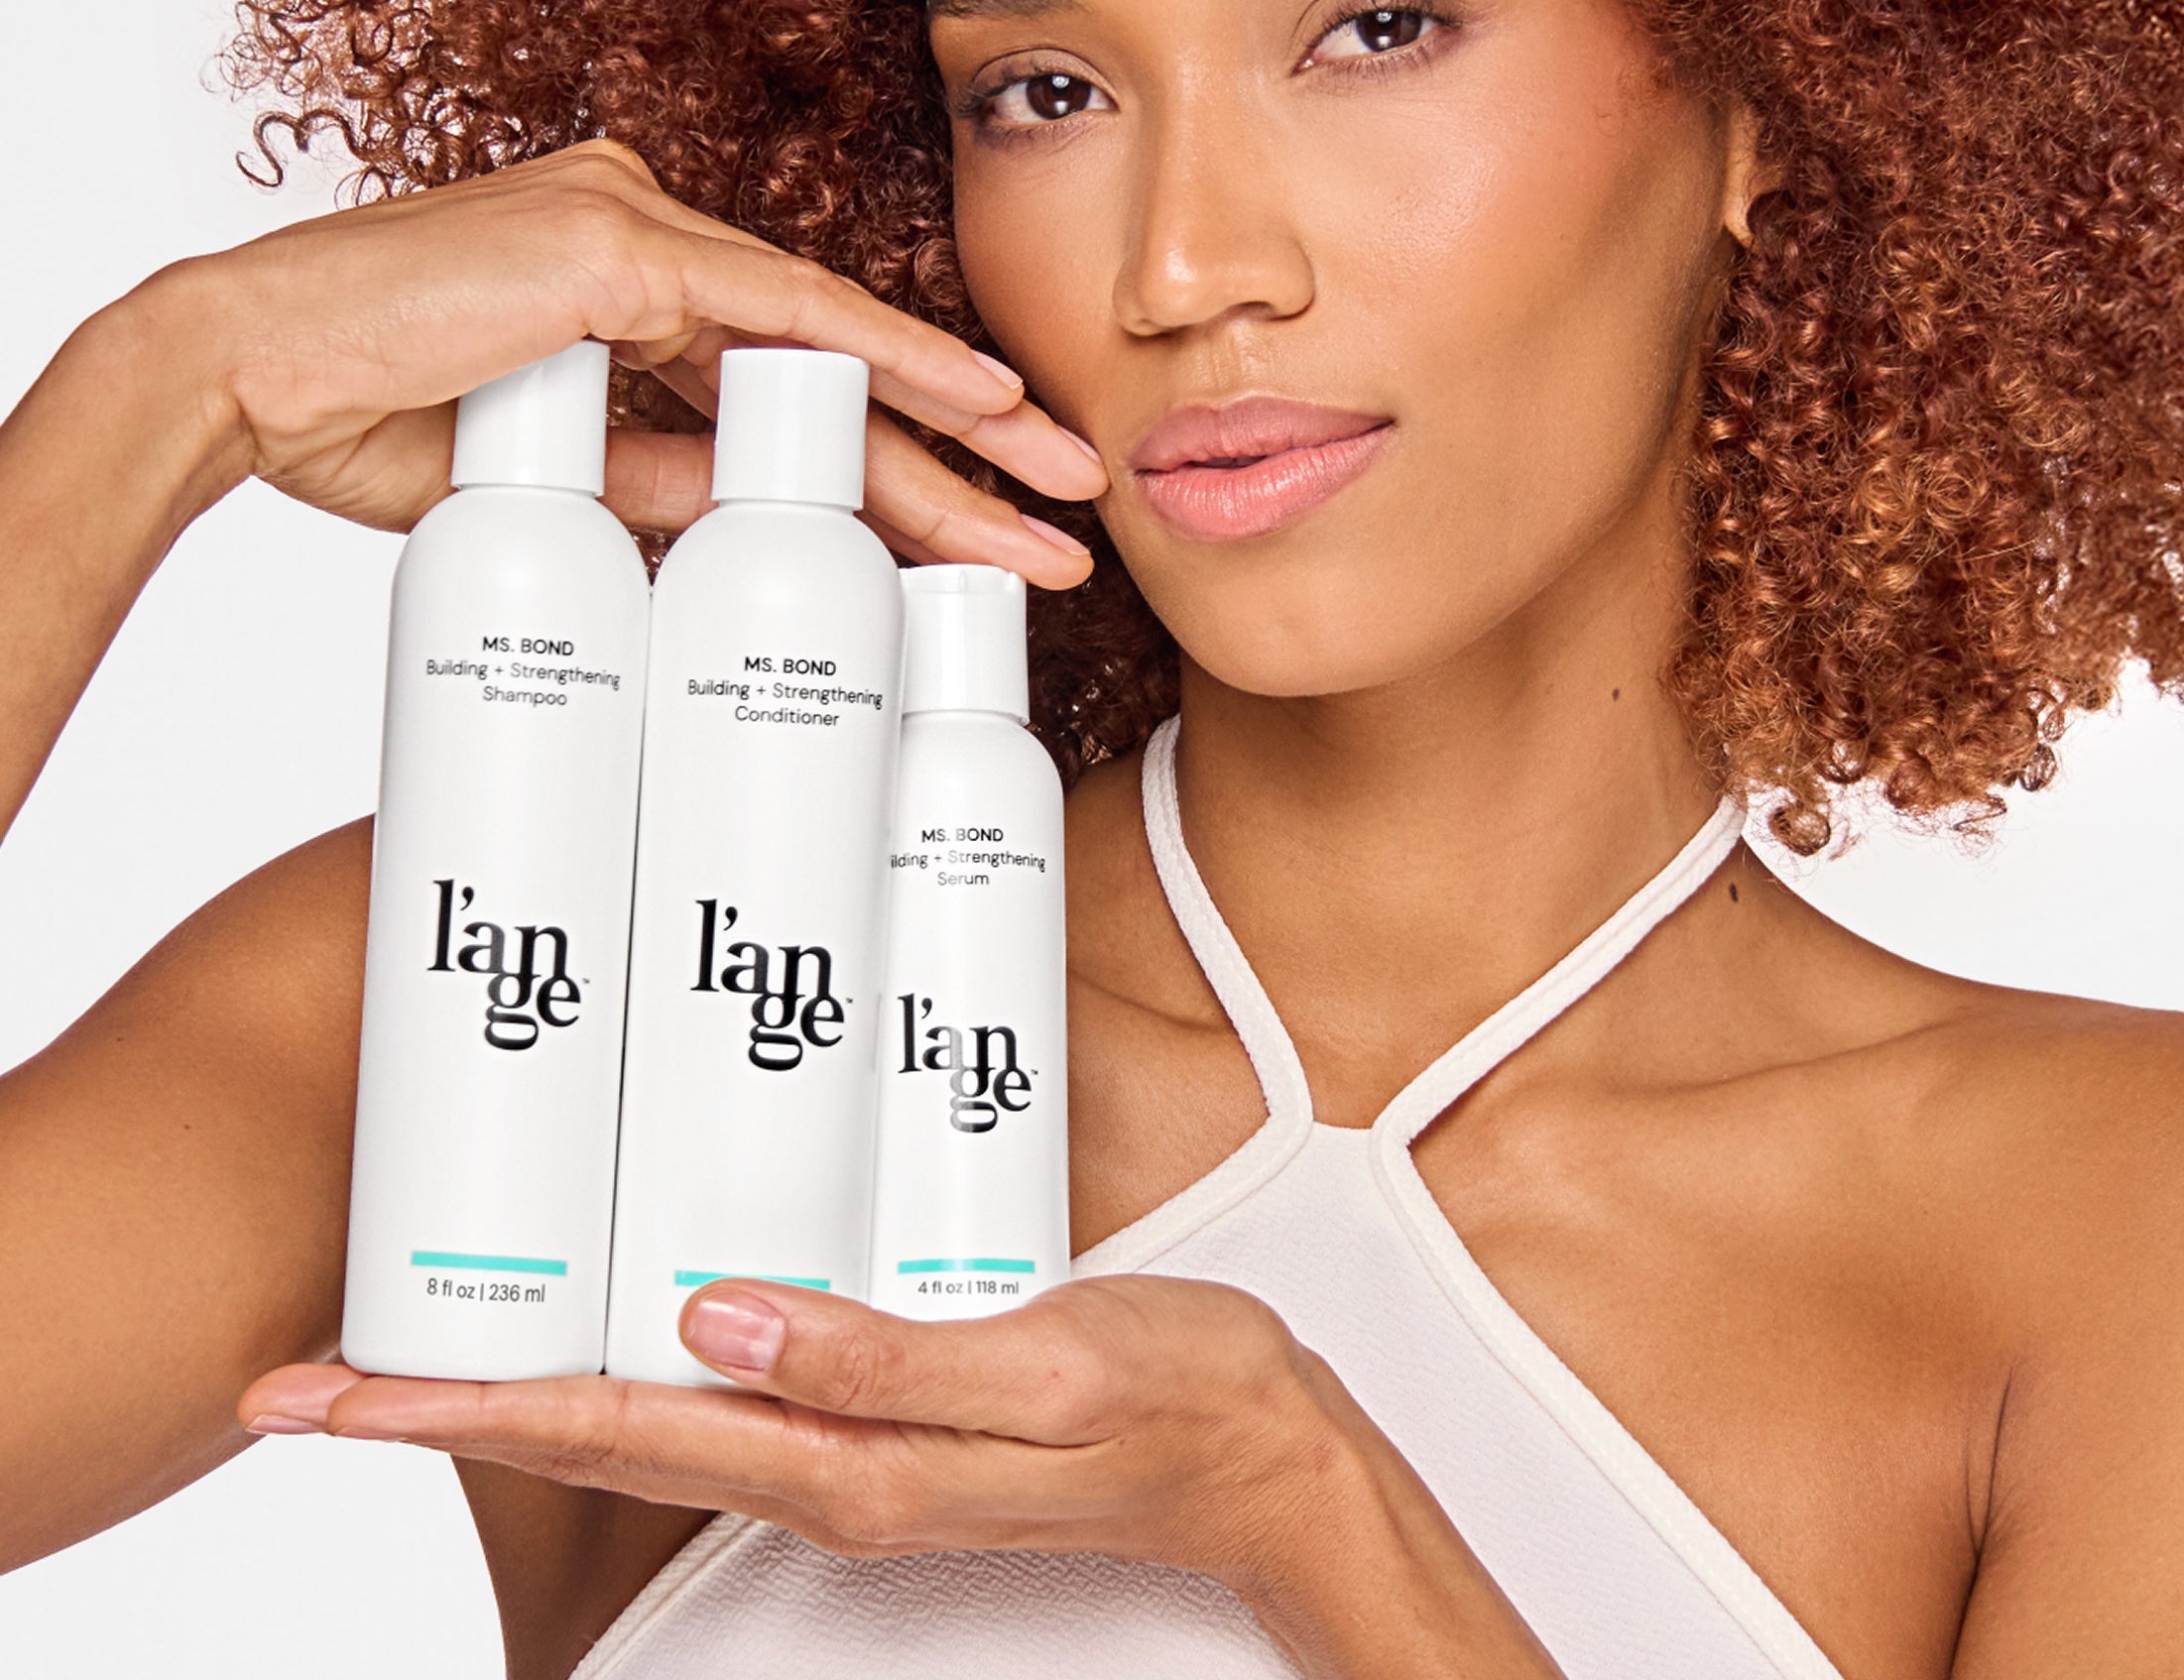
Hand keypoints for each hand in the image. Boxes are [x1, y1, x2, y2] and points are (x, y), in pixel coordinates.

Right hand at [115, 138, 1104, 580]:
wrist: (241, 380)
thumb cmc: (362, 421)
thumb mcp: (552, 477)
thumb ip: (656, 486)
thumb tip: (753, 543)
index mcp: (631, 297)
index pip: (793, 400)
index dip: (895, 471)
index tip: (977, 534)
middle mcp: (652, 247)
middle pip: (839, 378)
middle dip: (964, 458)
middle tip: (1071, 517)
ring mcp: (641, 232)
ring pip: (835, 348)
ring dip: (957, 427)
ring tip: (1061, 490)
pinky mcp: (622, 244)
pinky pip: (787, 310)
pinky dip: (891, 355)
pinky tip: (980, 396)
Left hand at [239, 1278, 1559, 1677]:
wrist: (1265, 1459)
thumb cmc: (1171, 1400)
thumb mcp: (1040, 1362)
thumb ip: (876, 1356)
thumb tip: (713, 1322)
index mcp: (841, 1462)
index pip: (613, 1427)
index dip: (459, 1407)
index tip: (331, 1394)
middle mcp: (820, 1469)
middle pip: (593, 1433)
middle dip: (442, 1407)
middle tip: (311, 1376)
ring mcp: (846, 1453)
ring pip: (643, 1419)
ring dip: (519, 1385)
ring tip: (420, 1343)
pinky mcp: (879, 1413)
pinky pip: (722, 1395)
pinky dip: (631, 1367)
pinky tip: (616, 1323)